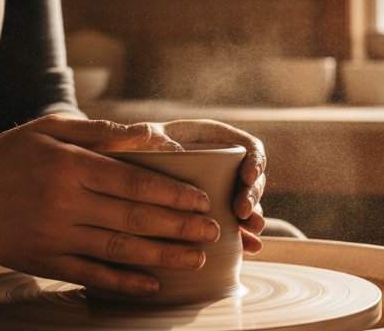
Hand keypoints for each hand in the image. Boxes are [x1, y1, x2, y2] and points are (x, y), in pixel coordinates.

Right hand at [0, 115, 219, 295]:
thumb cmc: (8, 155)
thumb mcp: (50, 129)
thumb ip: (102, 132)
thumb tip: (151, 133)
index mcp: (69, 166)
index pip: (133, 182)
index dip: (171, 194)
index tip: (201, 200)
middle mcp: (63, 203)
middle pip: (133, 219)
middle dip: (179, 227)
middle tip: (212, 232)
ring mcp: (52, 237)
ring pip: (118, 250)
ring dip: (162, 256)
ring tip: (195, 259)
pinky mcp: (43, 263)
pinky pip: (90, 275)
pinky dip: (123, 282)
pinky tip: (151, 284)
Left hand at [148, 120, 266, 253]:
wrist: (128, 172)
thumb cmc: (136, 146)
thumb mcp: (142, 136)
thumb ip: (151, 136)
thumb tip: (173, 150)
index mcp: (215, 138)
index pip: (248, 146)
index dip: (254, 161)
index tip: (247, 177)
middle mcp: (224, 164)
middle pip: (252, 178)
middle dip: (252, 195)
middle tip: (243, 212)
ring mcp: (222, 189)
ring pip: (247, 202)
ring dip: (253, 217)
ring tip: (251, 231)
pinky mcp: (215, 213)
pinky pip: (235, 224)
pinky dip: (244, 236)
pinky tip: (250, 248)